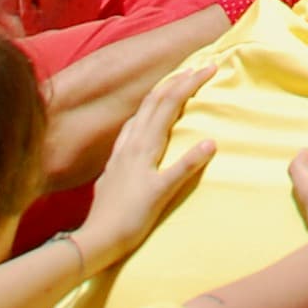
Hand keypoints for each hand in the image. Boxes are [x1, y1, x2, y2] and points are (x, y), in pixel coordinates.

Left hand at [78, 66, 215, 269]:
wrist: (96, 239)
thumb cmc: (131, 218)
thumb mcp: (162, 194)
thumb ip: (185, 167)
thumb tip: (211, 141)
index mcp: (145, 145)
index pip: (170, 103)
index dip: (190, 83)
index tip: (210, 68)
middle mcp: (131, 142)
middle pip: (154, 101)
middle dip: (175, 81)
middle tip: (195, 69)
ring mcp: (119, 153)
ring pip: (140, 112)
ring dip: (159, 95)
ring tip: (172, 88)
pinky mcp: (112, 166)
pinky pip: (130, 128)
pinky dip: (143, 114)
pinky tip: (141, 124)